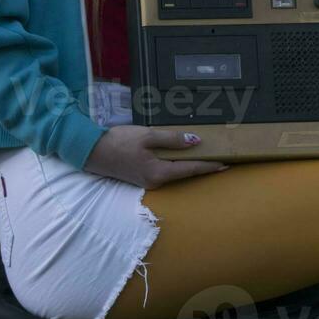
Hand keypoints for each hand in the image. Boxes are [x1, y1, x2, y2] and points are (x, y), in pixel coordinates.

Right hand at [82, 125, 228, 188]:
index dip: (210, 165)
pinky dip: (178, 164)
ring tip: (209, 155)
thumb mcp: (148, 136)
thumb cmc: (119, 142)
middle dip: (204, 166)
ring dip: (191, 165)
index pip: (191, 169)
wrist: (92, 152)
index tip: (227, 164)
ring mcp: (149, 181)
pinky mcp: (143, 177)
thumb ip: (173, 140)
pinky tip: (185, 156)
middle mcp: (156, 182)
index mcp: (159, 173)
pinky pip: (166, 171)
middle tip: (223, 158)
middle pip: (185, 173)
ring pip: (176, 172)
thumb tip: (196, 141)